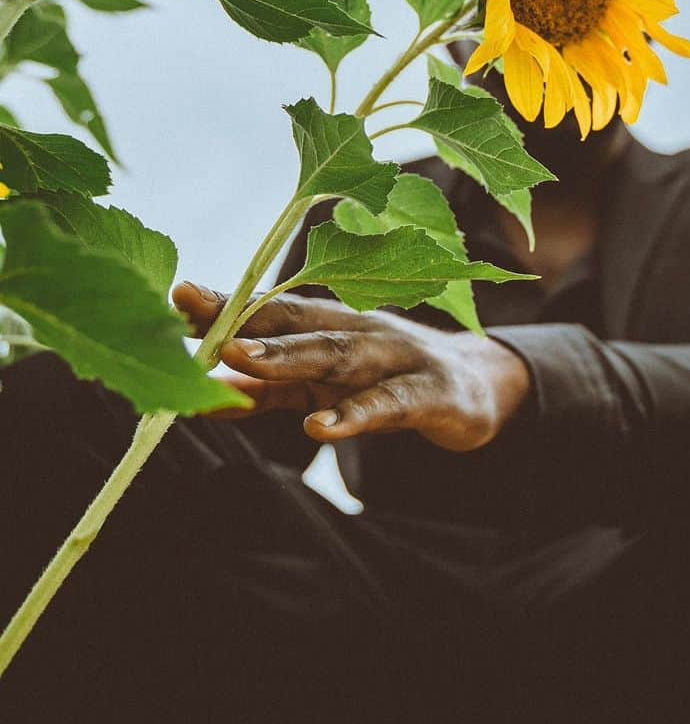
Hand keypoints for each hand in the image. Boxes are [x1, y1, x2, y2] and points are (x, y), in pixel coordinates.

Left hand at [171, 282, 530, 450]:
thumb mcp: (326, 383)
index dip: (227, 305)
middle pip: (300, 326)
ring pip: (340, 357)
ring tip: (245, 363)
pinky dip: (355, 414)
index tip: (177, 295)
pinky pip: (389, 404)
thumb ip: (270, 387)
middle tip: (200, 328)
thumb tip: (205, 389)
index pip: (272, 312)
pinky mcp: (430, 394)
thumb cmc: (388, 379)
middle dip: (249, 325)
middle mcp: (361, 332)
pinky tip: (322, 427)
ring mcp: (397, 358)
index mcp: (332, 326)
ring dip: (292, 358)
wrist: (478, 387)